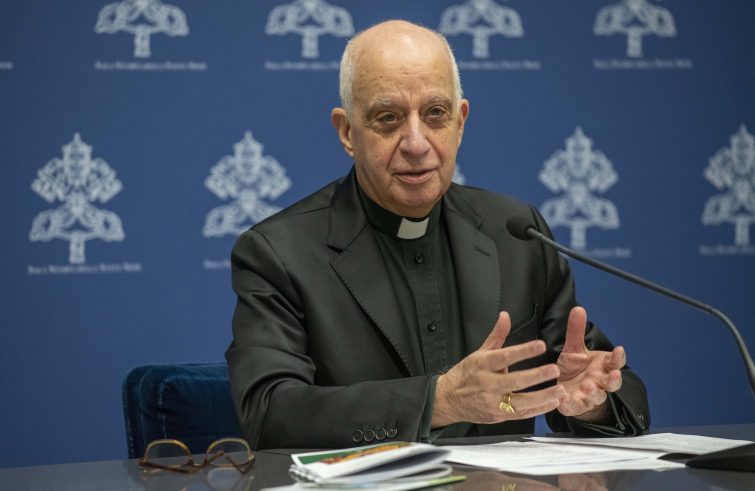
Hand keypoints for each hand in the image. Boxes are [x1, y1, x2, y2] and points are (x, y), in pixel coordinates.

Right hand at [432, 312, 565, 427]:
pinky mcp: (497, 415)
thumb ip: (497, 335)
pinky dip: (538, 409)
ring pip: (521, 401)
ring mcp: (493, 402)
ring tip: (560, 390)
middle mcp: (488, 384)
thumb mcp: (479, 352)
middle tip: (555, 370)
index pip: (505, 356)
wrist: (449, 399)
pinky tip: (551, 403)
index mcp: (483, 364)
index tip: (540, 345)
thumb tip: (506, 316)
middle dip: (537, 376)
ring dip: (543, 396)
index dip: (524, 351)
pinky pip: (521, 414)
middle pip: (515, 381)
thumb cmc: (466, 373)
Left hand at [556, 307, 624, 420]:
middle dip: (614, 379)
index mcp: (602, 366)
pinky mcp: (576, 405)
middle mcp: (599, 381)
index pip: (615, 361)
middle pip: (613, 383)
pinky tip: (563, 399)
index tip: (618, 350)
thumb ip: (576, 331)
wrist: (565, 389)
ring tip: (588, 387)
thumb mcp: (574, 348)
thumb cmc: (574, 368)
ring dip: (594, 392)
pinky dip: (571, 404)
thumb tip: (578, 309)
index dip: (618, 357)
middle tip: (612, 374)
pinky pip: (575, 406)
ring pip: (598, 396)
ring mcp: (589, 395)